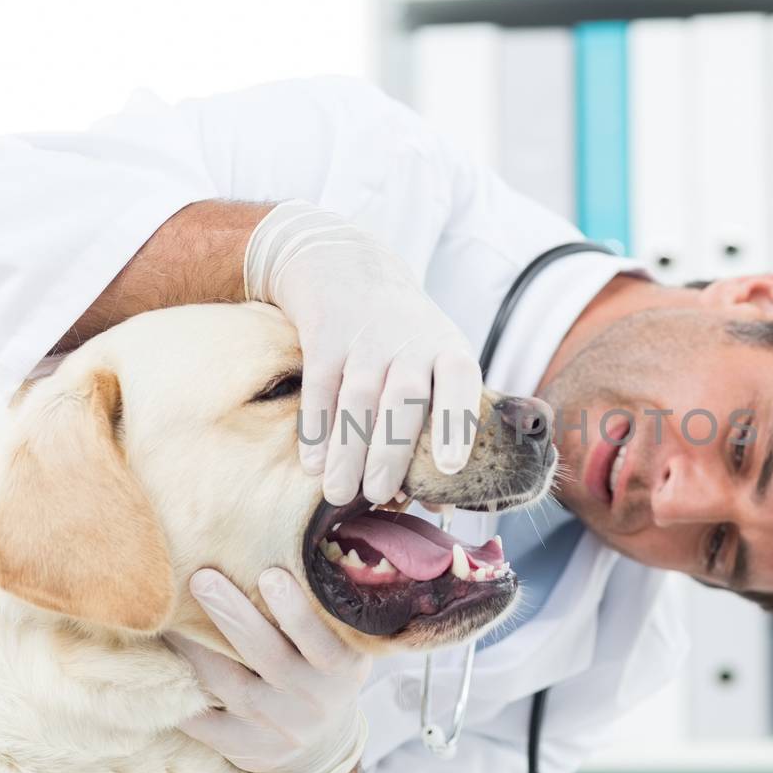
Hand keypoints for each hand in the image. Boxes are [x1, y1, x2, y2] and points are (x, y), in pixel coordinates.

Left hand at [168, 567, 370, 772]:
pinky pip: (208, 725)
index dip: (296, 613)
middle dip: (235, 617)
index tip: (269, 575)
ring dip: (199, 649)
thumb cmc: (323, 671)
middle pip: (269, 659)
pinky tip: (162, 667)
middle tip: (202, 579)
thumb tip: (296, 544)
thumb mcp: (343, 645)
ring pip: (233, 688)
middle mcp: (314, 701)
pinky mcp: (248, 750)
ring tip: (173, 616)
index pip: (322, 643)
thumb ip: (325, 610)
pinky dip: (185, 696)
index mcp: (343, 670)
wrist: (321, 745)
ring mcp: (280, 730)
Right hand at [245, 200, 482, 506]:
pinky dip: (314, 428)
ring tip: (338, 493)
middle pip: (403, 400)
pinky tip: (311, 462)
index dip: (457, 422)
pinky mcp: (324, 337)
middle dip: (389, 451)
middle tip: (377, 495)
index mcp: (448, 349)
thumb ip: (437, 428)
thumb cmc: (405, 339)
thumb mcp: (434, 365)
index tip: (450, 466)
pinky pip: (319, 387)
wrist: (346, 267)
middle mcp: (410, 342)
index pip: (461, 381)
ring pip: (358, 399)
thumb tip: (440, 505)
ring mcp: (366, 338)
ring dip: (347, 450)